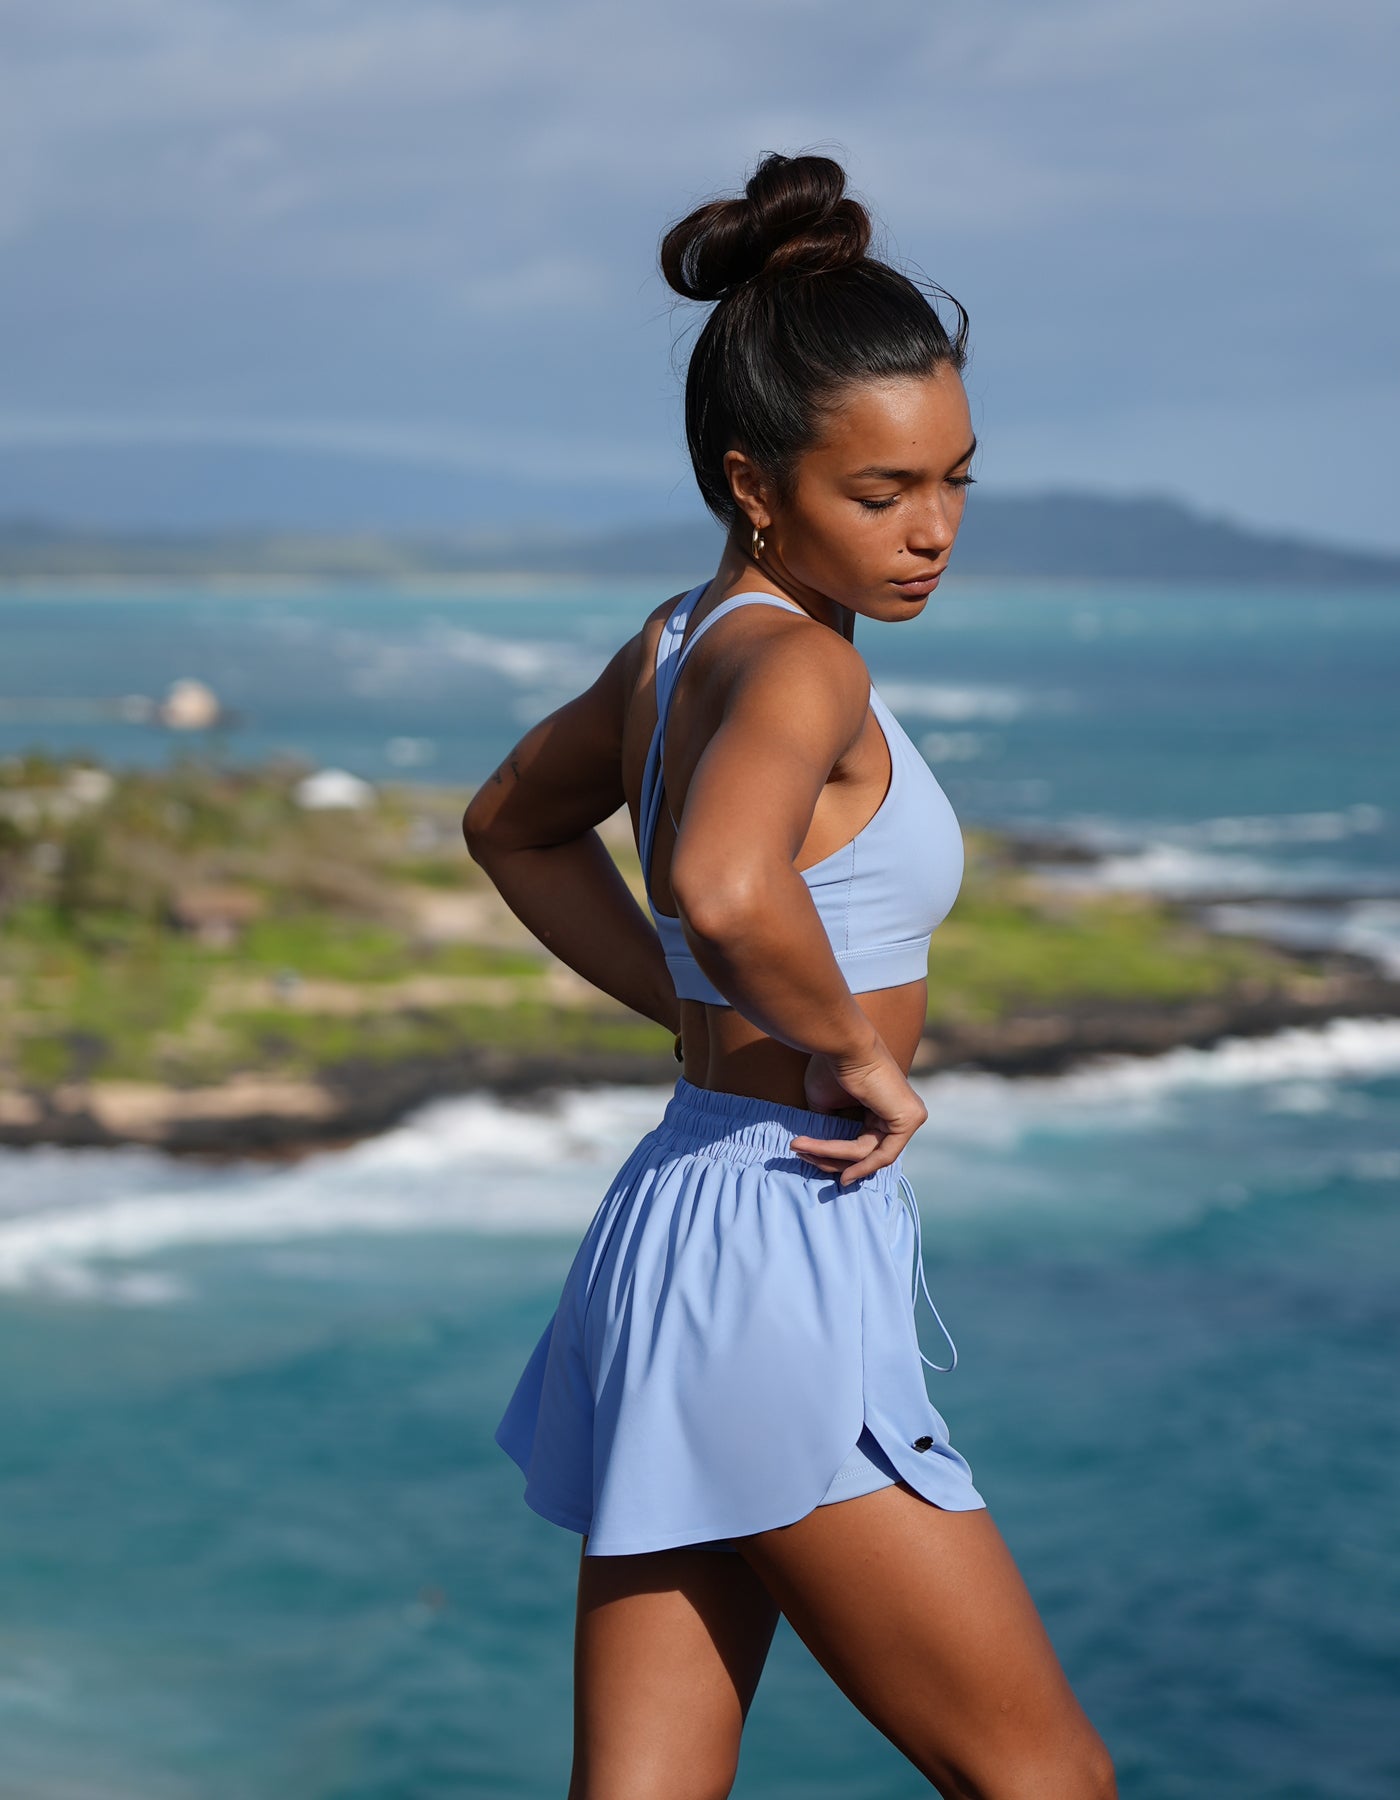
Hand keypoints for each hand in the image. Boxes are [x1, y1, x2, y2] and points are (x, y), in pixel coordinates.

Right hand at [792, 1042, 927, 1185]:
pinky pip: (881, 1154)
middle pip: (865, 1152)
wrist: (842, 1043)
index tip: (807, 1157)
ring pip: (867, 1154)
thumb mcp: (826, 1104)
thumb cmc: (832, 1067)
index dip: (834, 1155)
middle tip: (800, 1153)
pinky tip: (840, 1172)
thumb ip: (831, 1128)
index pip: (863, 1143)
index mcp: (884, 1107)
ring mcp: (909, 1116)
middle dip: (829, 1158)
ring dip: (831, 1156)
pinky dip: (857, 1164)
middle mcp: (900, 1112)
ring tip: (800, 1147)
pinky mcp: (909, 1120)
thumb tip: (819, 1154)